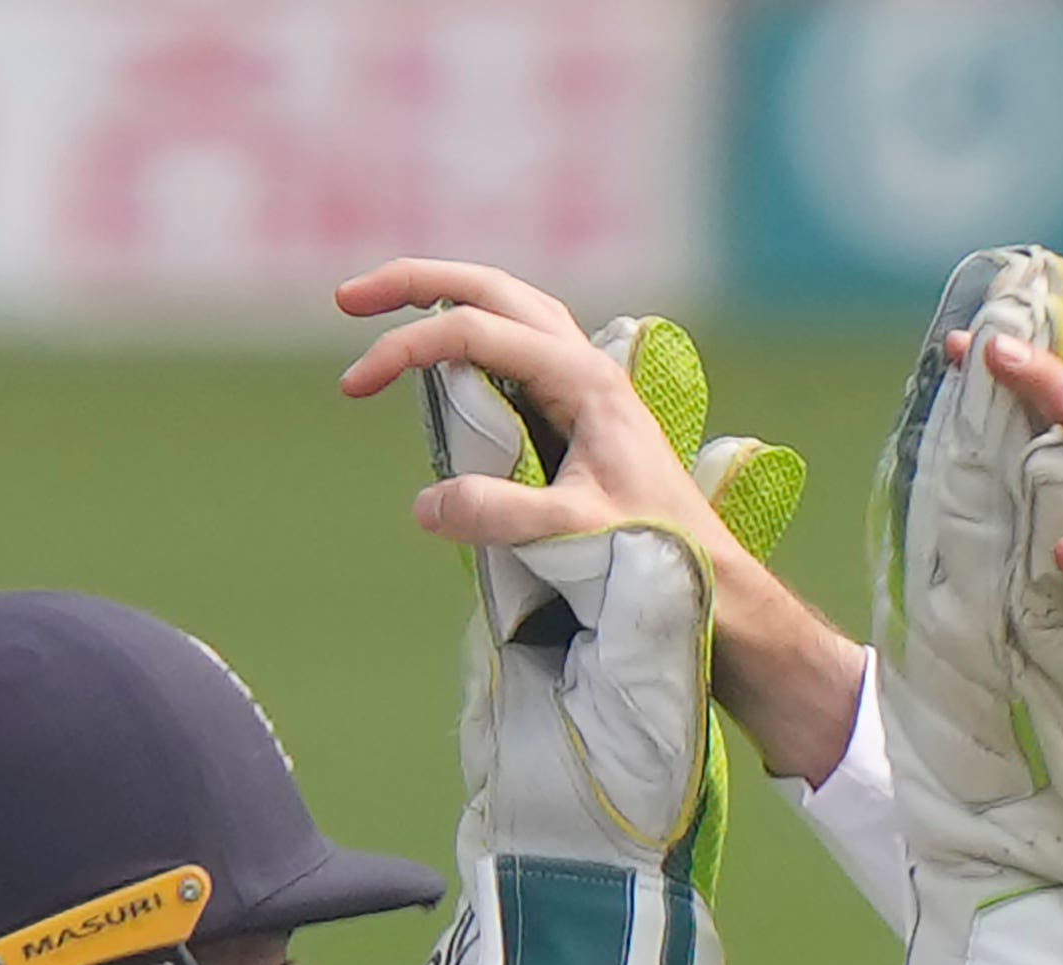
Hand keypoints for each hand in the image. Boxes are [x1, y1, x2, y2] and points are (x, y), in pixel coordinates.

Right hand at [338, 260, 866, 786]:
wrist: (714, 582)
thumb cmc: (657, 556)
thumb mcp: (573, 535)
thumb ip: (500, 515)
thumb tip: (424, 505)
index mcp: (584, 379)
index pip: (475, 333)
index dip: (407, 348)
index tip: (355, 386)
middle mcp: (586, 365)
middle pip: (491, 290)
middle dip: (417, 285)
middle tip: (349, 300)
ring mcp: (586, 383)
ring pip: (509, 309)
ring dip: (447, 299)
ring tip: (385, 309)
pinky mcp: (581, 411)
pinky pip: (519, 349)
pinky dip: (473, 339)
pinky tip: (445, 360)